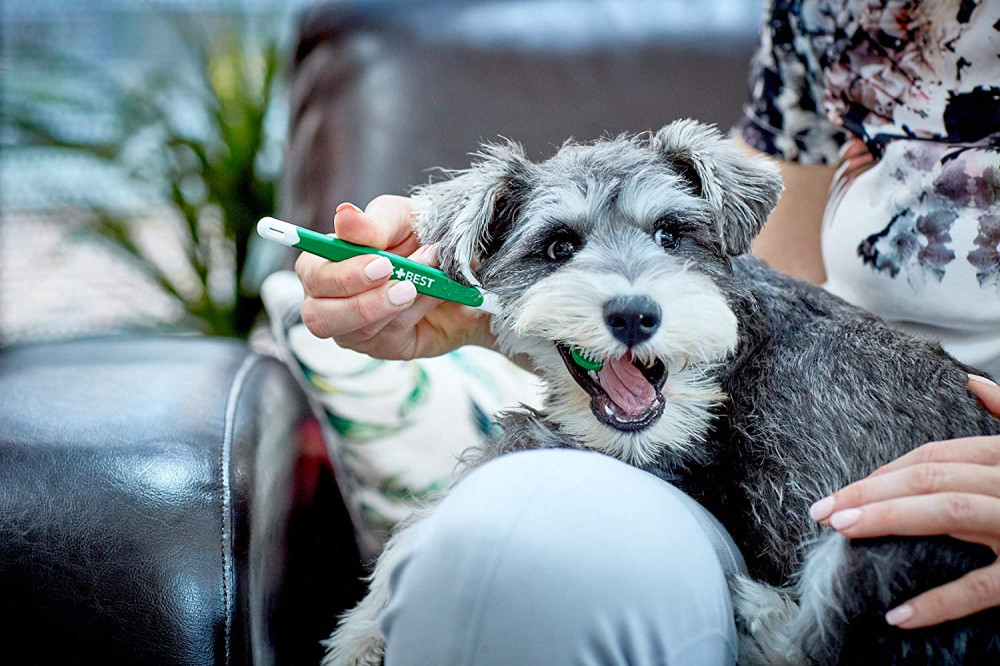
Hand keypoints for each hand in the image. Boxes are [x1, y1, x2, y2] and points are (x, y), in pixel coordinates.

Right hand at [295, 195, 494, 359]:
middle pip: (320, 317)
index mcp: (324, 262)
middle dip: (364, 303)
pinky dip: (415, 313)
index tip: (383, 263)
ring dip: (397, 306)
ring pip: (358, 331)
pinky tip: (433, 295)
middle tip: (406, 285)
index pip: (312, 276)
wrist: (463, 265)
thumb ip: (373, 224)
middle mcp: (329, 300)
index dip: (342, 274)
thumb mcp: (402, 219)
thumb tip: (344, 216)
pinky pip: (389, 337)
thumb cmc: (418, 234)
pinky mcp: (381, 346)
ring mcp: (352, 328)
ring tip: (427, 283)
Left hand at [808, 375, 999, 628]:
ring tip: (841, 531)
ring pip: (949, 513)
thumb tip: (972, 381)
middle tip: (819, 510)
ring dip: (888, 519)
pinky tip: (898, 614)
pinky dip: (939, 602)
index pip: (934, 457)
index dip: (883, 472)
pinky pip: (983, 588)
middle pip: (930, 477)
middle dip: (868, 490)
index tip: (842, 491)